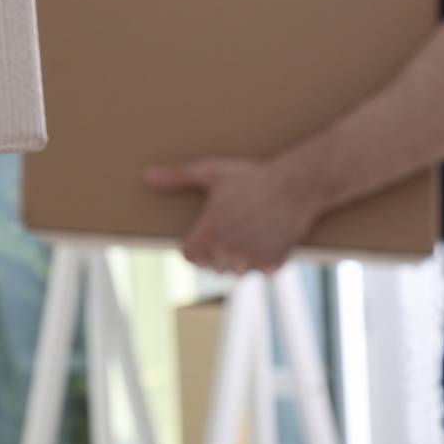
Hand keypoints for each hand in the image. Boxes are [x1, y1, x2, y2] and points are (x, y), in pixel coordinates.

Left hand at [145, 156, 320, 274]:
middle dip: (219, 252)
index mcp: (208, 233)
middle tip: (233, 227)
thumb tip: (147, 177)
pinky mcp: (273, 265)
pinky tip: (268, 238)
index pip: (190, 256)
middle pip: (213, 265)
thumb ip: (177, 177)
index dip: (195, 247)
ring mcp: (251, 260)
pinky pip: (261, 271)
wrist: (296, 185)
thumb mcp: (211, 172)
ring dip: (240, 259)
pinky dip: (264, 261)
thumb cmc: (251, 177)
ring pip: (237, 271)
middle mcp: (227, 251)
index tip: (204, 235)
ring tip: (250, 231)